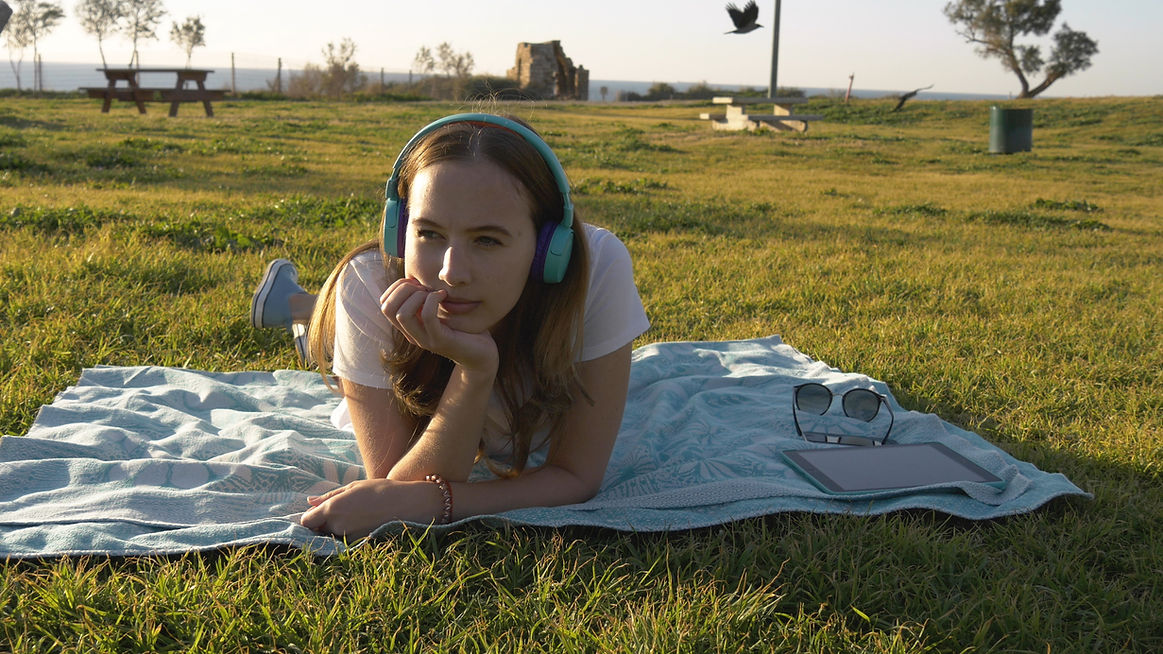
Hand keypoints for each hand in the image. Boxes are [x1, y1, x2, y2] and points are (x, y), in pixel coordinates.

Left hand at [300, 478, 441, 538]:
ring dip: (340, 529)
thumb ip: (329, 496)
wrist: (409, 505)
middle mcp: (337, 526)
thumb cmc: (381, 490)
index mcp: (332, 508)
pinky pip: (348, 542)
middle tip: (346, 511)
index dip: (312, 517)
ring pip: (334, 536)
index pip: (307, 521)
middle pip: (319, 530)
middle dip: (326, 523)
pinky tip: (366, 524)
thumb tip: (310, 501)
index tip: (320, 513)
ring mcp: (349, 538)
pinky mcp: (360, 546)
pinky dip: (352, 535)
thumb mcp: (354, 486)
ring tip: (359, 516)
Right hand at [380, 277, 497, 373]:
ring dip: (418, 296)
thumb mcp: (439, 310)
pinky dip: (433, 300)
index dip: (396, 287)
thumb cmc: (462, 328)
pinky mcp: (440, 341)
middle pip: (387, 308)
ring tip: (434, 293)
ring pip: (403, 314)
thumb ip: (425, 299)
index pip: (384, 304)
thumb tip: (414, 278)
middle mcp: (412, 334)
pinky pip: (428, 317)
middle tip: (425, 286)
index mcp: (408, 326)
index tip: (417, 283)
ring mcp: (425, 339)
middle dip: (403, 289)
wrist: (481, 354)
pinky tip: (443, 296)